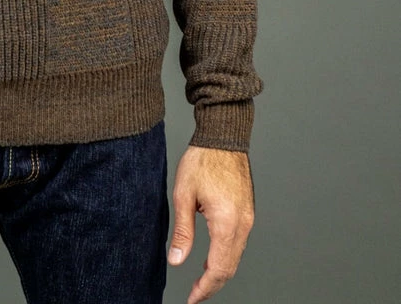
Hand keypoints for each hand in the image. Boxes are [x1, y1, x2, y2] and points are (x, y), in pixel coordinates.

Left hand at [167, 145, 254, 303]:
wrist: (223, 136)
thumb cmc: (202, 160)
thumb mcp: (184, 195)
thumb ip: (182, 231)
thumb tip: (176, 260)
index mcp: (227, 223)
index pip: (218, 269)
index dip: (204, 288)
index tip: (192, 299)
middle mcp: (243, 224)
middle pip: (229, 267)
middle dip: (212, 284)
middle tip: (195, 294)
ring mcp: (248, 218)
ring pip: (236, 256)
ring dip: (219, 271)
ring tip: (201, 279)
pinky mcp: (248, 211)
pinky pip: (239, 242)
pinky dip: (226, 255)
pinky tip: (212, 256)